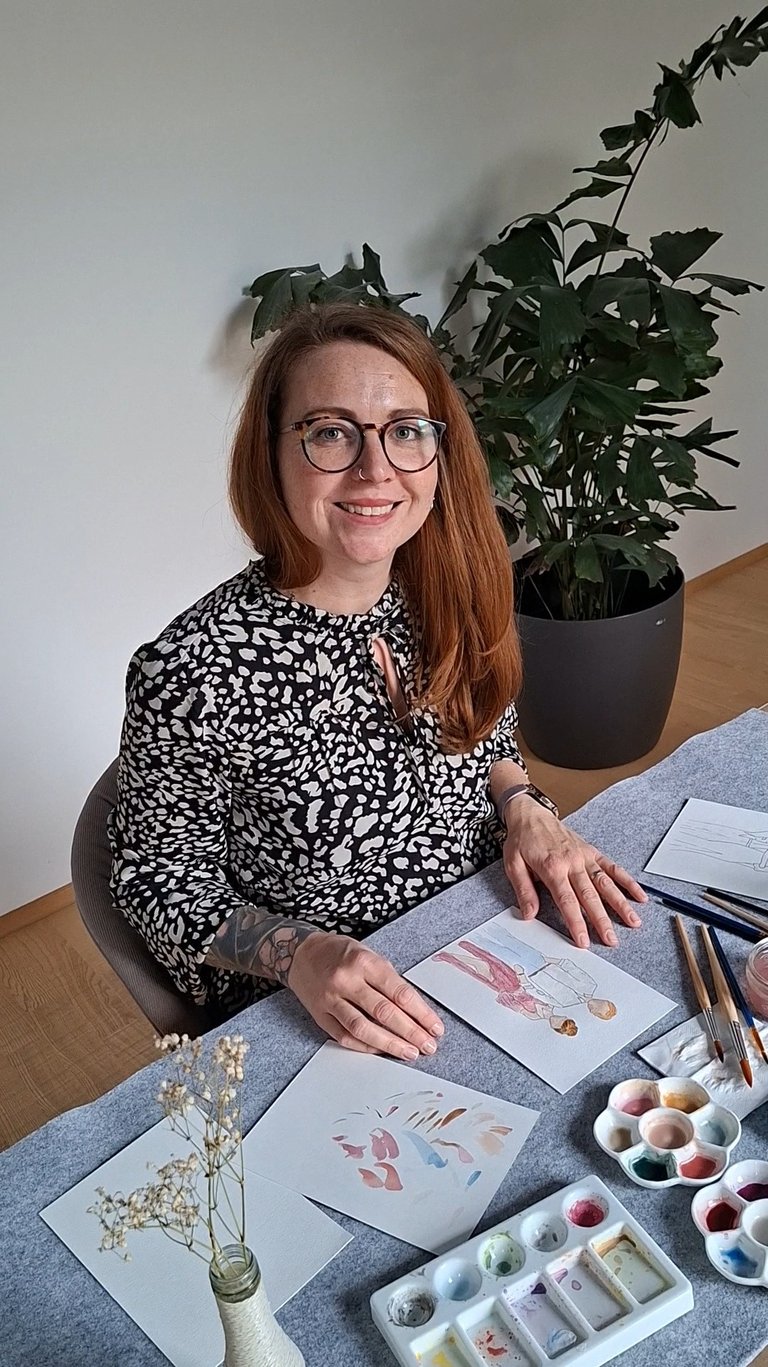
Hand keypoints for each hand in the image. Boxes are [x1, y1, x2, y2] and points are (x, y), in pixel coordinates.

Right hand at [288, 930, 443, 1059]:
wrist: (300, 953)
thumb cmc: (339, 952)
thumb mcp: (368, 953)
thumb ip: (388, 979)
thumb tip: (414, 1009)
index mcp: (364, 962)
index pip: (400, 992)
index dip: (421, 1013)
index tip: (435, 1027)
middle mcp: (347, 980)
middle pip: (384, 1012)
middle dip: (411, 1032)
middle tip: (428, 1046)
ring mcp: (331, 999)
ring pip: (363, 1028)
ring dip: (390, 1044)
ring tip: (409, 1052)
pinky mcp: (320, 1014)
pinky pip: (344, 1036)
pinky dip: (366, 1046)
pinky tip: (382, 1050)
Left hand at [502, 796, 646, 947]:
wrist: (530, 814)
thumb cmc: (522, 840)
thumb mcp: (513, 864)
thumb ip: (524, 890)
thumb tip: (529, 914)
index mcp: (552, 867)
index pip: (567, 900)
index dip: (576, 922)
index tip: (583, 941)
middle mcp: (572, 862)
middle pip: (590, 896)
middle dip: (602, 920)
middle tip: (611, 940)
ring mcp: (584, 857)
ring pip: (606, 883)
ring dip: (621, 903)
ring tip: (633, 922)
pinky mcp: (591, 852)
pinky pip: (612, 867)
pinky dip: (627, 881)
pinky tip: (639, 895)